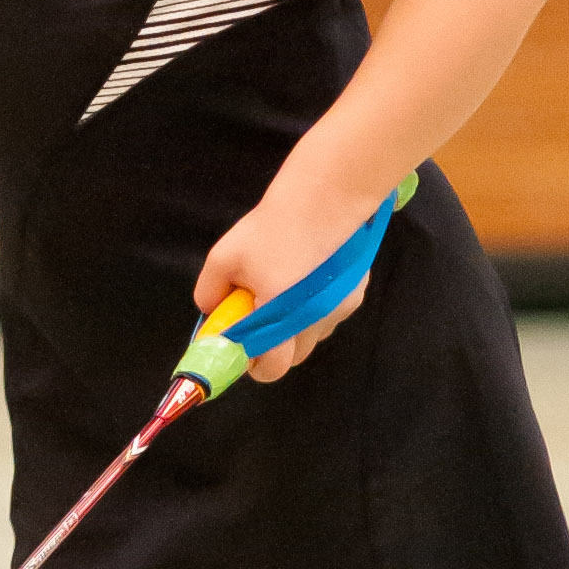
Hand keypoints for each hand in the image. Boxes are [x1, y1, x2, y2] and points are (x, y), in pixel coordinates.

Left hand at [191, 188, 377, 386]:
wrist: (323, 199)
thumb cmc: (271, 230)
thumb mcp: (224, 258)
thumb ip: (211, 292)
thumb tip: (211, 310)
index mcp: (283, 321)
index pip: (273, 369)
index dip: (255, 366)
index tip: (244, 351)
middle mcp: (316, 324)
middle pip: (294, 356)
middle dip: (276, 347)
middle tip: (261, 317)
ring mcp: (340, 310)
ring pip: (314, 334)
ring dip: (297, 326)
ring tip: (287, 290)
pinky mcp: (357, 293)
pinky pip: (331, 312)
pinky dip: (318, 306)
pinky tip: (311, 276)